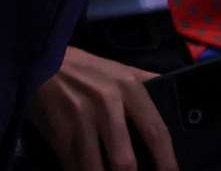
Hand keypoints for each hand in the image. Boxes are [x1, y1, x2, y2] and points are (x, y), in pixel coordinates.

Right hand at [28, 46, 176, 170]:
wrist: (45, 60)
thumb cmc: (89, 70)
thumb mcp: (122, 71)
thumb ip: (149, 86)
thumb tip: (175, 100)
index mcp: (129, 88)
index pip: (155, 131)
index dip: (166, 161)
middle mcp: (107, 104)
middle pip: (124, 160)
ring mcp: (80, 120)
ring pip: (96, 170)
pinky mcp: (58, 133)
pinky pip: (73, 167)